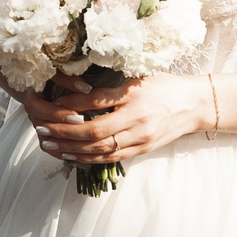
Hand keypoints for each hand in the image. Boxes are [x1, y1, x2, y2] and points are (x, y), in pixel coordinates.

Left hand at [25, 71, 207, 164]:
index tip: (49, 107)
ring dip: (71, 148)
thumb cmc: (163, 85)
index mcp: (134, 97)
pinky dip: (89, 158)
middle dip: (64, 132)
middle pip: (93, 131)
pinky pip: (111, 158)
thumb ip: (107, 89)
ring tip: (50, 144)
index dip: (70, 107)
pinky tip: (71, 155)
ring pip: (100, 149)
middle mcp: (137, 120)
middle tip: (41, 130)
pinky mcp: (142, 150)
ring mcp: (140, 138)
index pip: (95, 103)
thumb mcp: (137, 78)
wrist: (194, 104)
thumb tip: (71, 94)